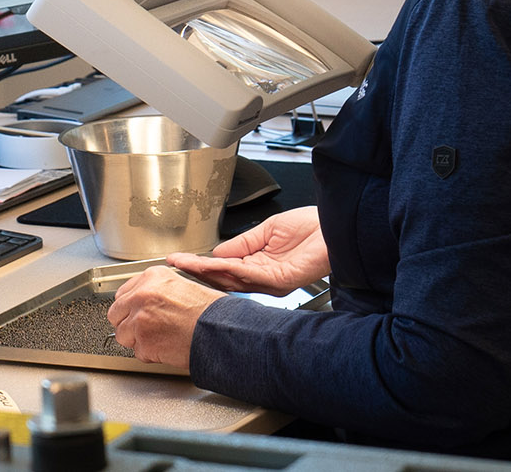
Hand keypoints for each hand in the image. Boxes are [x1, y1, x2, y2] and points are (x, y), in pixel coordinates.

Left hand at [107, 266, 224, 368]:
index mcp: (151, 277)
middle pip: (116, 314)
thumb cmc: (209, 311)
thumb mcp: (183, 285)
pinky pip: (137, 352)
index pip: (123, 293)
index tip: (136, 312)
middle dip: (128, 323)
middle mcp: (142, 295)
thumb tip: (143, 300)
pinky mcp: (143, 342)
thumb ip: (158, 290)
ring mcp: (139, 320)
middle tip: (146, 328)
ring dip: (137, 340)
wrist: (219, 332)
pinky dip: (149, 354)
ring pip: (122, 335)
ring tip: (158, 338)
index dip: (130, 306)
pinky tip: (165, 347)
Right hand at [167, 206, 328, 295]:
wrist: (337, 228)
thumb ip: (242, 243)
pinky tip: (210, 262)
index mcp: (259, 264)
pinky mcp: (279, 281)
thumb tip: (217, 251)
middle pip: (222, 276)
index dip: (201, 263)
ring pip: (230, 277)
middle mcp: (263, 277)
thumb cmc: (313, 228)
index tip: (179, 259)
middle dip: (196, 269)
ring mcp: (270, 281)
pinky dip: (226, 267)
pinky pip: (247, 274)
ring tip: (183, 264)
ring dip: (204, 270)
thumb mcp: (268, 230)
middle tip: (173, 265)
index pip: (224, 267)